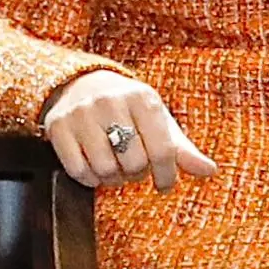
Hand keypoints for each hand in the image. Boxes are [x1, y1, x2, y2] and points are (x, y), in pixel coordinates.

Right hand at [42, 70, 217, 191]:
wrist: (81, 84)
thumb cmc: (129, 109)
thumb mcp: (158, 121)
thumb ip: (182, 149)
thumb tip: (210, 171)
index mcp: (143, 98)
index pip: (162, 151)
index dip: (166, 176)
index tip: (164, 184)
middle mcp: (111, 102)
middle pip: (133, 164)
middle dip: (136, 173)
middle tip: (134, 166)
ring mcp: (81, 113)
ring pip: (105, 170)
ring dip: (113, 178)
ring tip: (115, 165)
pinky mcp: (57, 127)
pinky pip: (78, 172)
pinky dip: (89, 178)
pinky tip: (95, 167)